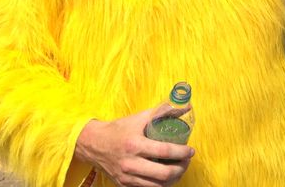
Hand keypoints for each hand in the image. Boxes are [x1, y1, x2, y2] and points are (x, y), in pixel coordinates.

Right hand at [74, 104, 193, 186]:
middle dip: (181, 168)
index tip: (191, 150)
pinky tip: (166, 177)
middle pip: (163, 173)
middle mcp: (130, 163)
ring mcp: (127, 177)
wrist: (94, 144)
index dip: (181, 152)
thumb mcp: (140, 117)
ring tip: (180, 169)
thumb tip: (186, 106)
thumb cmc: (120, 129)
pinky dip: (160, 185)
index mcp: (135, 144)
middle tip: (187, 161)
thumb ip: (163, 111)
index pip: (164, 151)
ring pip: (157, 186)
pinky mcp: (124, 185)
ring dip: (173, 179)